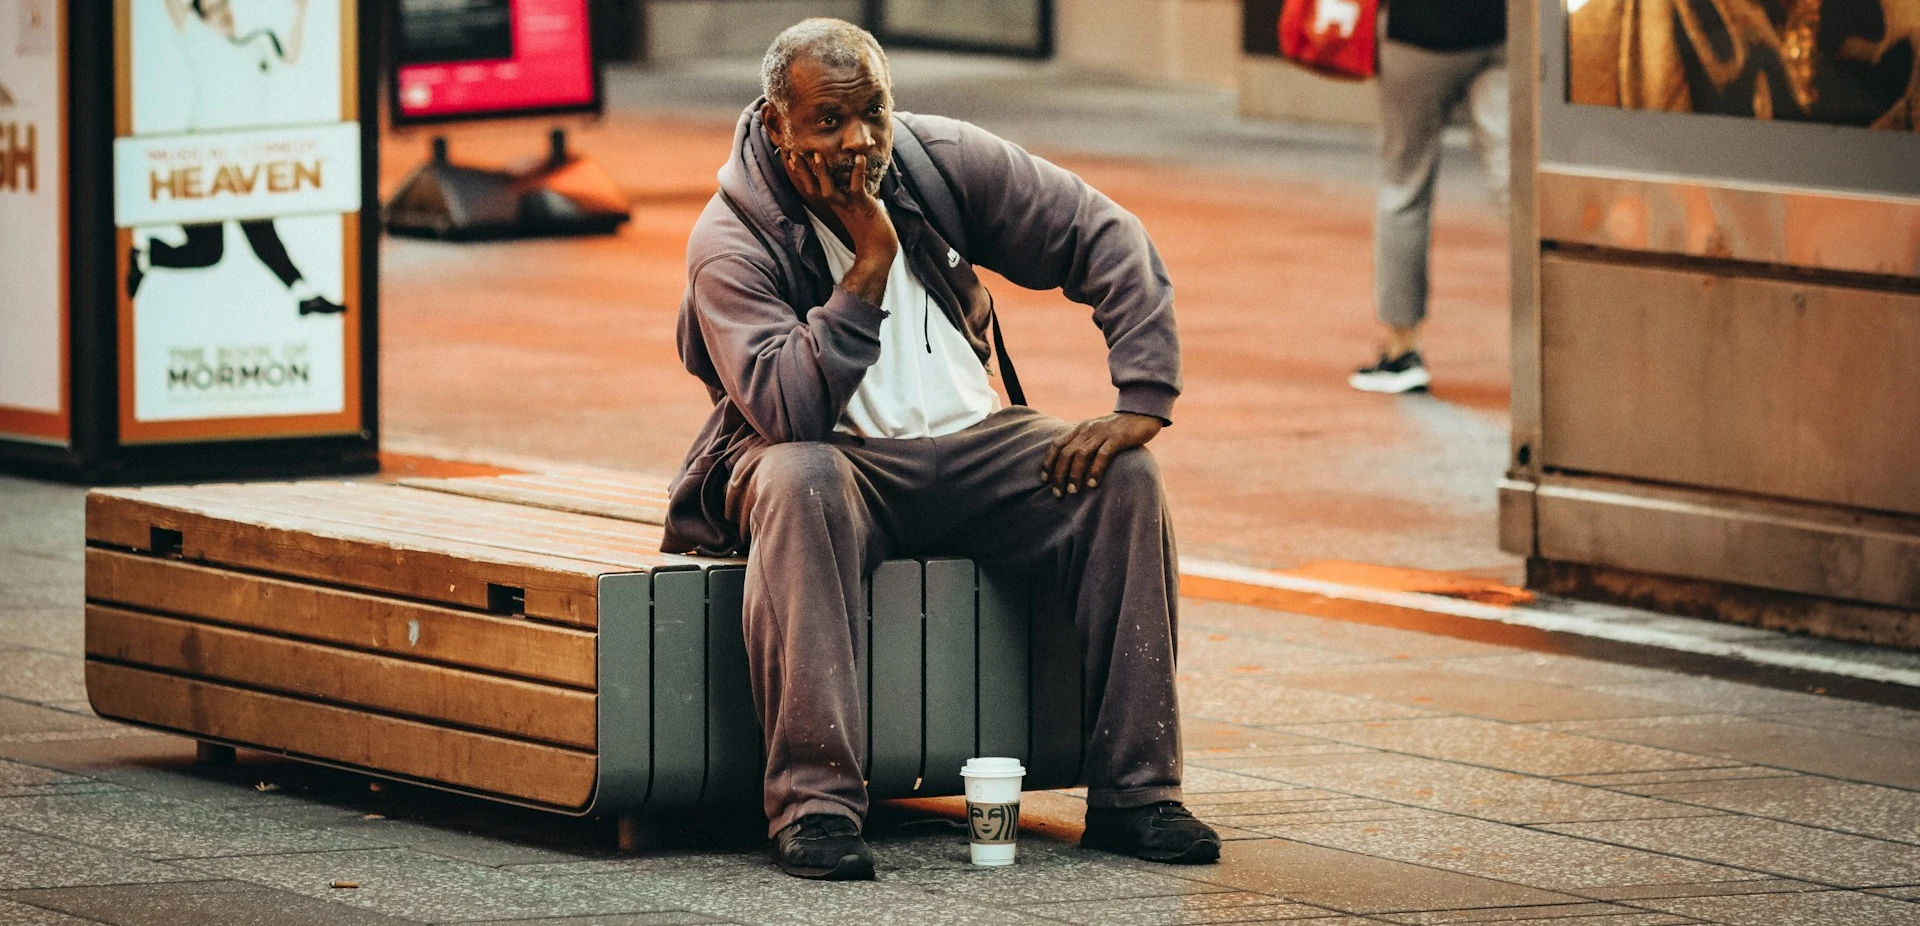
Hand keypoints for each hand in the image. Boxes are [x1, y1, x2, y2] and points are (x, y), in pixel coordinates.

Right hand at [784, 150, 895, 303]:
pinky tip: (859, 158)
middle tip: (792, 152)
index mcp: (834, 205)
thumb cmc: (870, 229)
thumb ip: (850, 197)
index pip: (812, 188)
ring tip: (818, 154)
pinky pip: (857, 187)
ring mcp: (848, 206)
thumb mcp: (855, 210)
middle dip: (803, 171)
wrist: (879, 250)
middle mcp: (837, 205)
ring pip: (829, 189)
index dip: (801, 173)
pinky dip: (857, 172)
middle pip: (814, 187)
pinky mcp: (862, 205)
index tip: (792, 157)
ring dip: (822, 173)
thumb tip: (852, 184)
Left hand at [1040, 412, 1162, 496]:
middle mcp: (1087, 429)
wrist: (1142, 414)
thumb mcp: (1096, 434)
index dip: (1048, 462)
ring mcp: (1102, 433)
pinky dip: (1095, 470)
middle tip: (1058, 493)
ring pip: (1081, 454)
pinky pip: (1103, 455)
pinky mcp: (1118, 438)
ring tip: (1073, 491)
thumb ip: (1084, 444)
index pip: (1057, 445)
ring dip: (1075, 474)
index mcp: (1080, 429)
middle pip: (1066, 453)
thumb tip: (1070, 467)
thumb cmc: (1118, 430)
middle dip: (1059, 474)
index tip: (1045, 479)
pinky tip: (1092, 484)